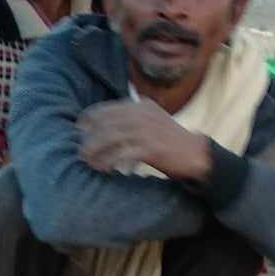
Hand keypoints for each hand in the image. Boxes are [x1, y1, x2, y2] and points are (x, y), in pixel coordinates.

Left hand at [76, 101, 211, 180]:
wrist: (195, 153)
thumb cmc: (169, 141)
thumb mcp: (151, 121)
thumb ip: (132, 120)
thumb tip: (104, 127)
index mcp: (141, 106)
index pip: (108, 108)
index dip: (90, 118)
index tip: (79, 129)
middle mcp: (142, 114)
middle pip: (106, 123)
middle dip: (89, 137)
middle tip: (80, 151)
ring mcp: (147, 130)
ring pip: (111, 138)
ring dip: (95, 151)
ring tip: (87, 161)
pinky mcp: (151, 147)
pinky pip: (122, 154)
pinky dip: (110, 162)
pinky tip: (104, 169)